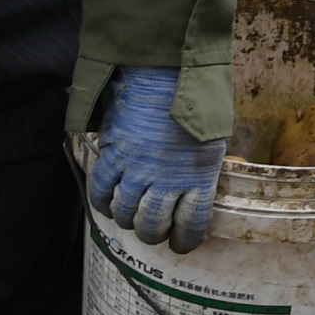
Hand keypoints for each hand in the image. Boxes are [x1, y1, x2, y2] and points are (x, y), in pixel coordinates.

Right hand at [88, 67, 230, 249]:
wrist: (167, 70)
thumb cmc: (196, 99)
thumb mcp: (213, 137)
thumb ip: (202, 169)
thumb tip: (195, 190)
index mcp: (199, 176)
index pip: (192, 225)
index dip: (184, 240)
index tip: (180, 244)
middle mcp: (167, 180)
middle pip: (153, 225)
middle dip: (153, 234)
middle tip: (152, 231)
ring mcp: (138, 169)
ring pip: (126, 213)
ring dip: (127, 221)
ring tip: (130, 218)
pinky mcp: (114, 155)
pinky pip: (101, 191)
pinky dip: (102, 204)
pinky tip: (107, 206)